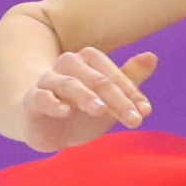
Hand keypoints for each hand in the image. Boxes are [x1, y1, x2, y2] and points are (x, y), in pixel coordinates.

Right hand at [23, 47, 158, 148]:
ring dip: (86, 97)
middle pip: (97, 79)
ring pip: (69, 84)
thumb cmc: (81, 110)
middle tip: (135, 120)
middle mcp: (67, 65)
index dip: (131, 93)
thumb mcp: (109, 99)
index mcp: (87, 61)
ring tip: (101, 110)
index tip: (146, 112)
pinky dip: (53, 103)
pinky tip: (65, 111)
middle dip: (117, 99)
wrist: (45, 128)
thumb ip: (129, 79)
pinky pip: (41, 97)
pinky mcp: (33, 100)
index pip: (113, 74)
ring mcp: (48, 81)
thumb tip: (153, 56)